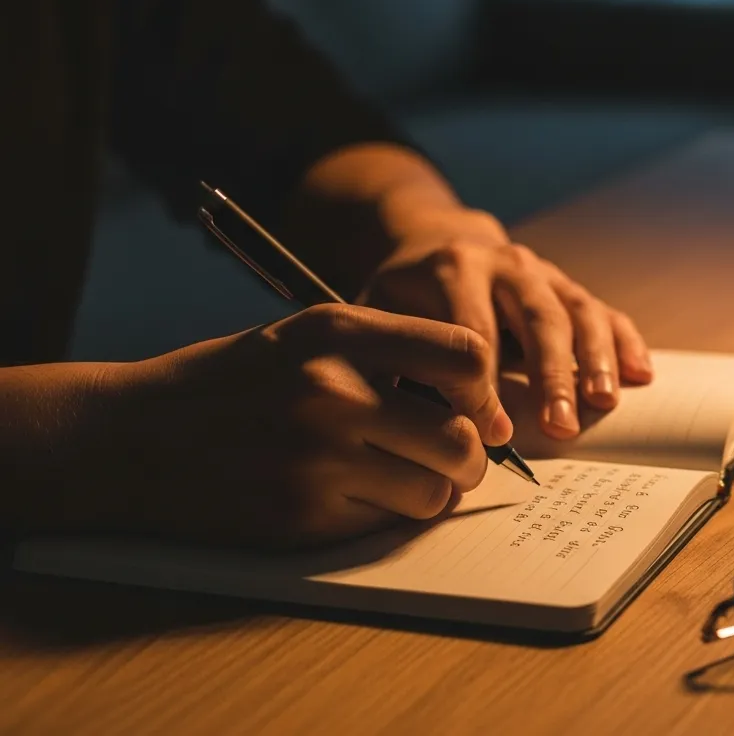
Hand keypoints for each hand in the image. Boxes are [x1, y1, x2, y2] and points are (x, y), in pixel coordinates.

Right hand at [95, 304, 510, 547]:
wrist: (129, 438)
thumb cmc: (232, 385)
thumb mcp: (303, 338)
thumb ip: (387, 355)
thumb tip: (479, 404)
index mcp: (337, 331)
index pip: (465, 354)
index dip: (482, 389)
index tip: (474, 408)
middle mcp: (332, 390)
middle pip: (460, 436)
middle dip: (468, 457)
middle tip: (450, 459)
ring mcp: (316, 458)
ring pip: (435, 492)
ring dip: (432, 493)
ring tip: (401, 480)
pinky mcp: (301, 517)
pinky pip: (386, 524)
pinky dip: (383, 517)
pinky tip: (351, 498)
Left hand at [360, 210, 652, 439]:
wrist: (437, 241)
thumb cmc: (406, 296)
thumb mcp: (382, 315)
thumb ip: (400, 361)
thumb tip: (421, 428)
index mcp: (455, 268)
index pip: (475, 332)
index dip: (484, 386)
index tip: (493, 434)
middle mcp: (506, 262)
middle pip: (537, 318)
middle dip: (551, 375)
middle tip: (561, 426)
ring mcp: (544, 272)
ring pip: (578, 312)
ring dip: (594, 360)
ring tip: (604, 402)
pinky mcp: (568, 286)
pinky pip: (604, 310)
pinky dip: (625, 342)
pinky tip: (642, 374)